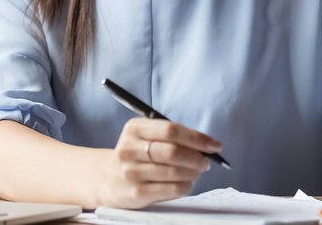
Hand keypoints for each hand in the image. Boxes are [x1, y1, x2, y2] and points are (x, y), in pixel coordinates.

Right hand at [97, 117, 220, 208]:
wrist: (108, 179)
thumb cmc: (136, 155)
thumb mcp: (146, 136)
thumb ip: (172, 136)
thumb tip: (207, 144)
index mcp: (134, 128)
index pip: (171, 130)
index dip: (197, 138)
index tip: (214, 145)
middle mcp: (129, 149)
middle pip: (173, 151)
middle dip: (197, 157)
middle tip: (206, 161)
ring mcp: (131, 172)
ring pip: (175, 172)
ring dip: (193, 173)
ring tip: (196, 172)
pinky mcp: (137, 192)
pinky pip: (172, 189)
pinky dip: (186, 186)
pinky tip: (186, 183)